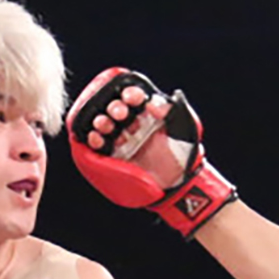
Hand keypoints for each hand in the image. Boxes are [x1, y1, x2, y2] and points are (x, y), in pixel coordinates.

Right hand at [66, 67, 236, 237]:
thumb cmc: (184, 155)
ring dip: (102, 122)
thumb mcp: (185, 127)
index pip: (134, 98)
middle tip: (120, 115)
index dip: (130, 95)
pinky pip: (98, 146)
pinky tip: (97, 138)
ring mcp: (121, 141)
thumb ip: (172, 110)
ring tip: (106, 126)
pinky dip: (94, 140)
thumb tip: (152, 102)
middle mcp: (132, 125)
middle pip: (115, 109)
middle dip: (114, 108)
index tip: (131, 98)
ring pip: (104, 125)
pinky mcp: (113, 157)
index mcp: (149, 115)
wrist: (178, 183)